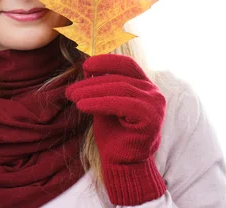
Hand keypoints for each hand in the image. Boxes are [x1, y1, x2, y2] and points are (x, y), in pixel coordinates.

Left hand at [65, 54, 166, 205]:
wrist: (122, 163)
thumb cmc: (114, 134)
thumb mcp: (104, 104)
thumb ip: (100, 88)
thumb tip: (87, 69)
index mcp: (144, 86)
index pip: (127, 65)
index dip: (106, 61)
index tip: (85, 65)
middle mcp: (153, 92)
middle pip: (118, 78)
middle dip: (90, 83)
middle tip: (70, 90)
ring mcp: (154, 104)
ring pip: (119, 89)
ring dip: (91, 92)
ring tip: (72, 97)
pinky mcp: (151, 117)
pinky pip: (120, 104)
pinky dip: (99, 103)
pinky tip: (82, 106)